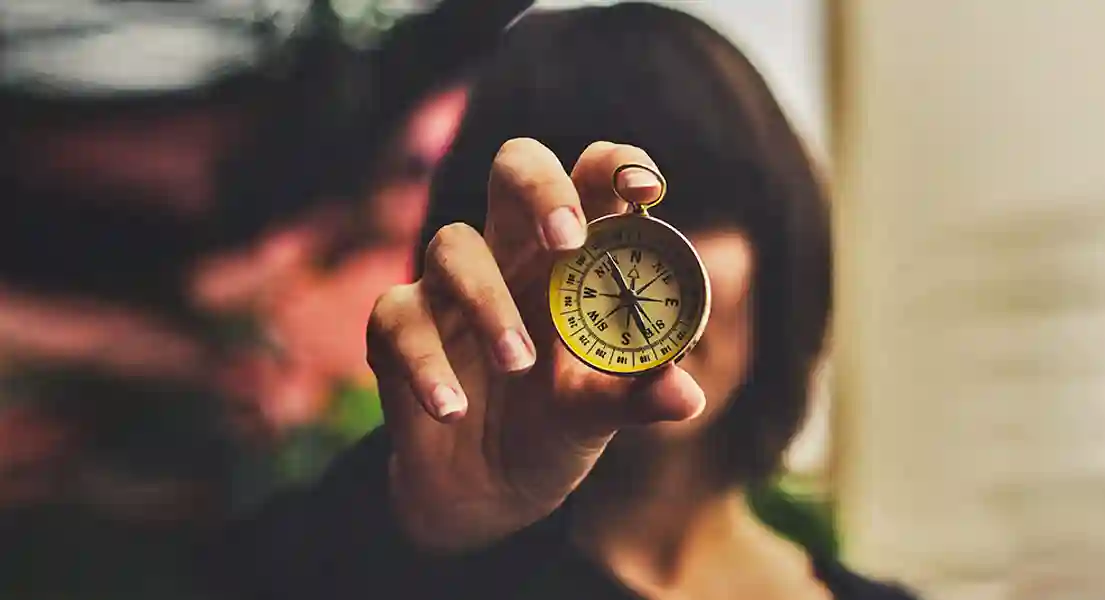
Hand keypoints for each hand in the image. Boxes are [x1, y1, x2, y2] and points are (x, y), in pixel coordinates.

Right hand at [366, 139, 705, 552]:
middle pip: (516, 166)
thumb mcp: (601, 412)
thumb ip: (639, 396)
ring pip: (453, 245)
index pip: (594, 175)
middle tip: (566, 241)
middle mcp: (511, 252)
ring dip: (489, 302)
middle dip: (541, 190)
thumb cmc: (555, 423)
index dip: (619, 165)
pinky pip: (399, 319)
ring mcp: (449, 284)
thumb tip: (688, 395)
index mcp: (573, 254)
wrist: (489, 490)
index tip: (645, 192)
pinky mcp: (399, 327)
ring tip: (519, 365)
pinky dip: (427, 364)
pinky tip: (453, 408)